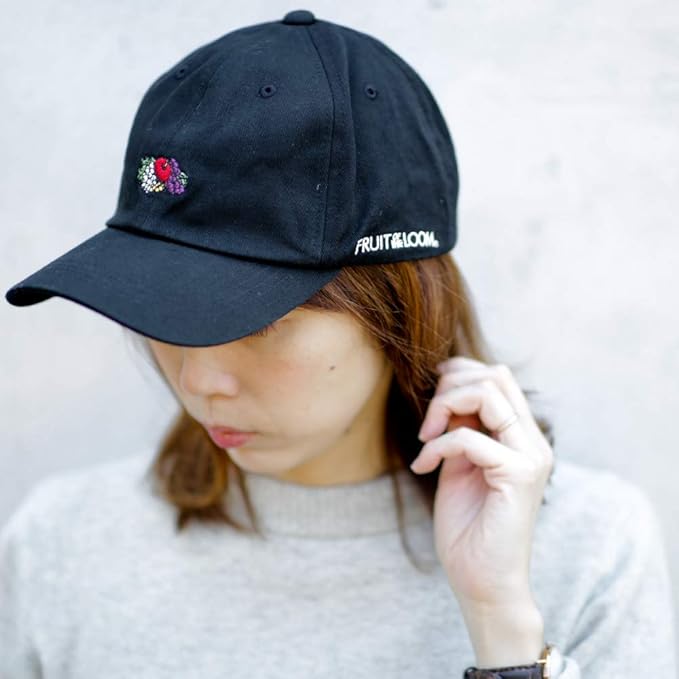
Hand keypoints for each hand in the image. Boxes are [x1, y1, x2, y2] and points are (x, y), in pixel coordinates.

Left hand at [410, 356, 553, 608]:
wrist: (482, 582)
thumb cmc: (468, 527)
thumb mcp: (459, 464)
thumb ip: (460, 429)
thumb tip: (448, 392)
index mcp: (522, 438)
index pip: (499, 378)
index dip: (461, 372)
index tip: (431, 391)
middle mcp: (533, 443)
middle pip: (495, 377)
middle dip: (450, 387)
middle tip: (426, 423)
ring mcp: (531, 458)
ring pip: (488, 394)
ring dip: (444, 407)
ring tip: (425, 439)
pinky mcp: (518, 476)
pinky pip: (468, 438)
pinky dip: (437, 446)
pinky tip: (423, 467)